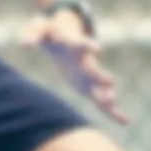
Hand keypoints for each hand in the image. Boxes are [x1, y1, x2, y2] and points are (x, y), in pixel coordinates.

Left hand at [25, 9, 127, 124]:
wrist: (62, 35)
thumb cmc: (49, 31)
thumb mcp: (38, 28)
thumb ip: (32, 35)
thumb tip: (25, 46)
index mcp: (74, 45)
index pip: (81, 45)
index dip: (88, 46)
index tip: (98, 48)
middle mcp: (85, 61)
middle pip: (93, 70)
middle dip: (100, 76)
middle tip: (111, 82)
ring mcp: (89, 74)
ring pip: (100, 88)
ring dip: (107, 96)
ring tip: (113, 104)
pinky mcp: (88, 86)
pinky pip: (102, 101)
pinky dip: (113, 111)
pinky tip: (125, 121)